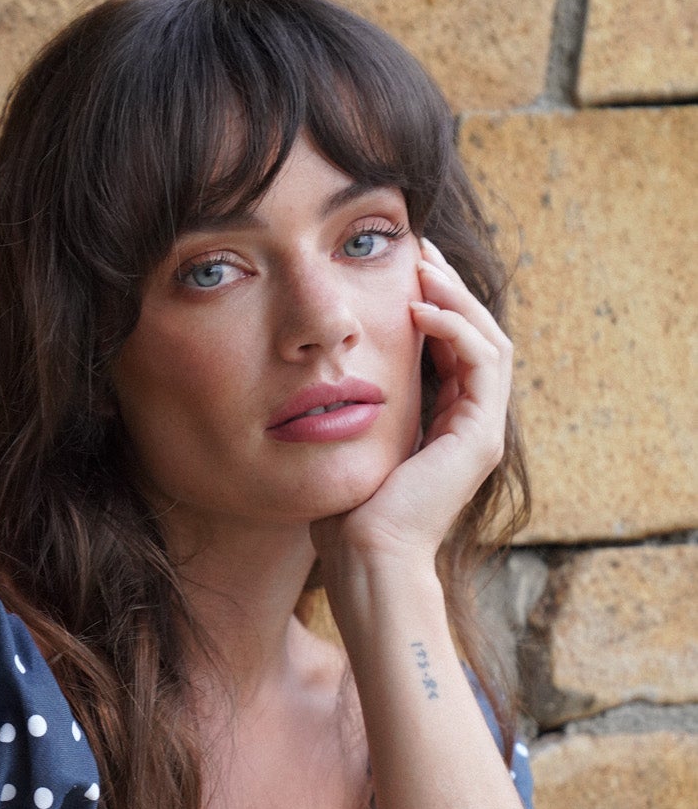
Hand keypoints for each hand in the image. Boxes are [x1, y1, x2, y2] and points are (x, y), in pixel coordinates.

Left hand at [311, 236, 513, 571]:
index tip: (401, 268)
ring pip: (488, 340)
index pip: (453, 350)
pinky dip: (456, 328)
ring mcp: (482, 433)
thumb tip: (320, 377)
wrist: (365, 559)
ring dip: (456, 298)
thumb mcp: (348, 447)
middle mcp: (471, 428)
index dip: (433, 304)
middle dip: (449, 288)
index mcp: (445, 428)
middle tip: (418, 249)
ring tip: (421, 266)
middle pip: (477, 336)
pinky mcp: (481, 437)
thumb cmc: (345, 517)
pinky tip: (418, 308)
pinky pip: (484, 362)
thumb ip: (352, 411)